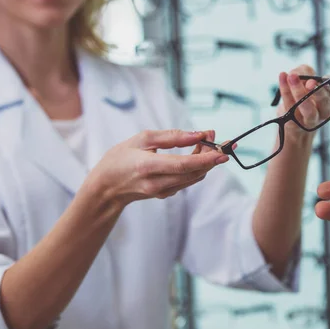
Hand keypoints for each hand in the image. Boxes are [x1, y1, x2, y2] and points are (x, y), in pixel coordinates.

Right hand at [86, 129, 227, 207]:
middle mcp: (157, 183)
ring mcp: (162, 192)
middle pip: (194, 172)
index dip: (205, 158)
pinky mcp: (166, 195)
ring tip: (208, 142)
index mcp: (148, 167)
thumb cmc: (121, 157)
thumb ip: (172, 136)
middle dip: (212, 157)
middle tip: (222, 141)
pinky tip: (197, 153)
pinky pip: (188, 180)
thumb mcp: (142, 139)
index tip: (223, 151)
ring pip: (194, 177)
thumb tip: (199, 134)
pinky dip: (196, 167)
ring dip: (206, 161)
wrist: (106, 187)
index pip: (183, 165)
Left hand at [276, 65, 329, 141]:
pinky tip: (282, 77)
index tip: (326, 77)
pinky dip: (285, 90)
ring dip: (299, 92)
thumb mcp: (305, 77)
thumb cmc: (302, 94)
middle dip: (319, 92)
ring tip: (292, 77)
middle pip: (325, 103)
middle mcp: (324, 111)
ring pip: (308, 109)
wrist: (291, 119)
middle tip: (310, 82)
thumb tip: (296, 74)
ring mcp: (310, 120)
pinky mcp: (295, 124)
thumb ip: (304, 71)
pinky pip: (290, 106)